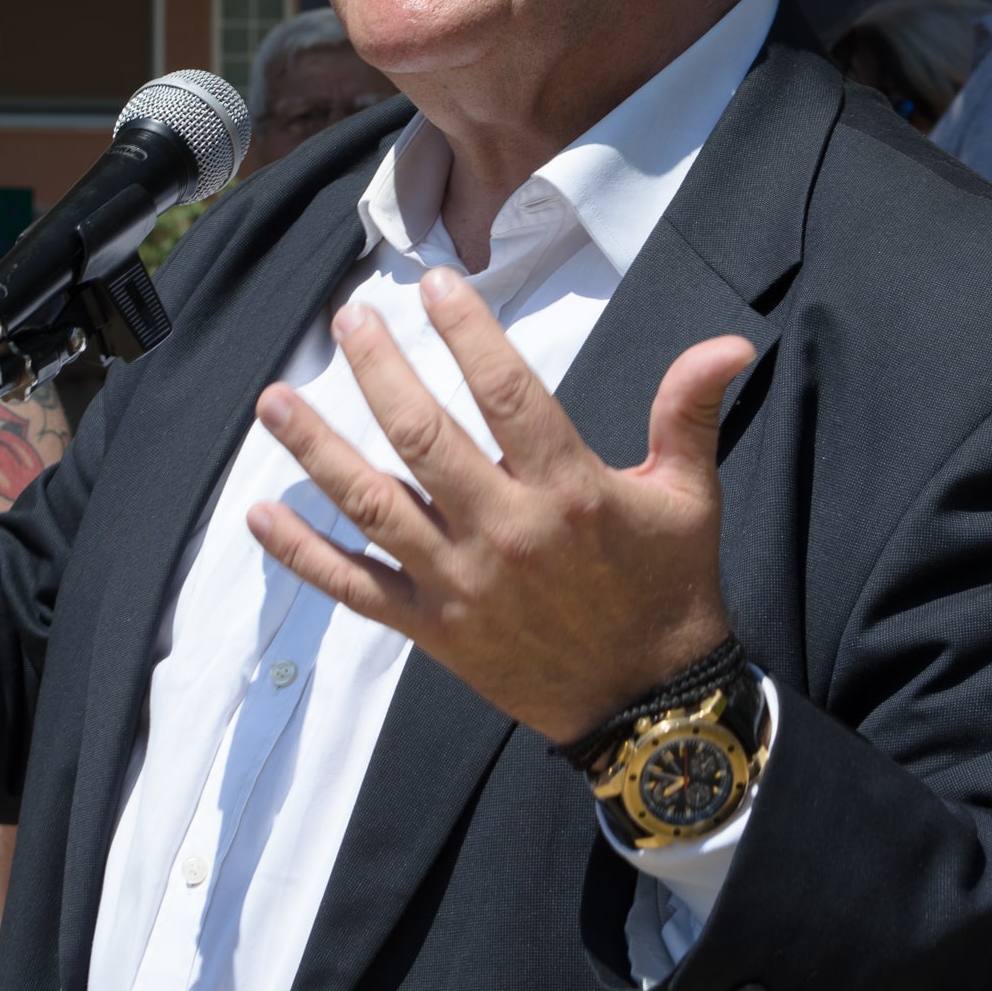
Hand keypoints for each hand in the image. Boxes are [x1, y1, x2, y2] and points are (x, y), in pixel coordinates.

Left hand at [248, 268, 754, 742]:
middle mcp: (506, 533)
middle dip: (379, 372)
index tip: (434, 284)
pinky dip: (304, 554)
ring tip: (275, 401)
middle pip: (424, 439)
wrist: (651, 707)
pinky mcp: (434, 629)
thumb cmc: (671, 590)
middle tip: (348, 320)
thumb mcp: (690, 497)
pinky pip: (356, 587)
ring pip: (374, 506)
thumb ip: (690, 412)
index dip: (468, 333)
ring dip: (317, 451)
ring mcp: (462, 584)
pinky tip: (259, 514)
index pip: (508, 393)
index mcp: (570, 491)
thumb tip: (731, 340)